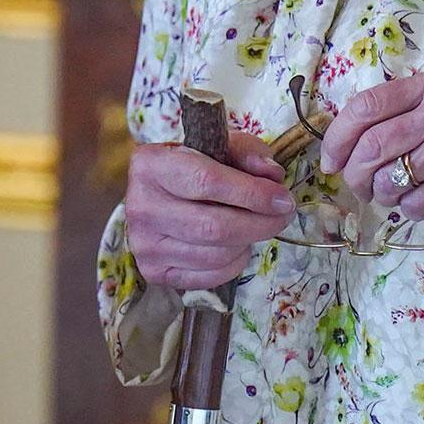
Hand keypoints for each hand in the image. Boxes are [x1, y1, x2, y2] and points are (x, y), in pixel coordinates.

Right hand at [126, 130, 295, 289]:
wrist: (155, 196)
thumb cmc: (191, 167)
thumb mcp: (217, 147)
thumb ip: (248, 154)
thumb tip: (273, 176)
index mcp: (150, 165)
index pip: (208, 182)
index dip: (252, 193)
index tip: (284, 199)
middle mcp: (140, 206)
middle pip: (214, 226)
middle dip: (260, 223)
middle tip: (283, 217)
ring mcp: (144, 244)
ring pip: (216, 254)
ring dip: (248, 242)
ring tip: (256, 227)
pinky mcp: (154, 271)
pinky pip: (209, 276)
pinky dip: (234, 263)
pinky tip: (236, 245)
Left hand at [319, 68, 423, 245]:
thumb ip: (408, 115)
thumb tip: (344, 140)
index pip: (365, 106)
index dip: (337, 137)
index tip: (330, 161)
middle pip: (370, 143)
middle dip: (354, 173)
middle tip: (358, 188)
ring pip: (388, 173)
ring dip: (380, 194)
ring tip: (391, 197)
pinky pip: (413, 200)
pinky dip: (408, 209)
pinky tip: (421, 206)